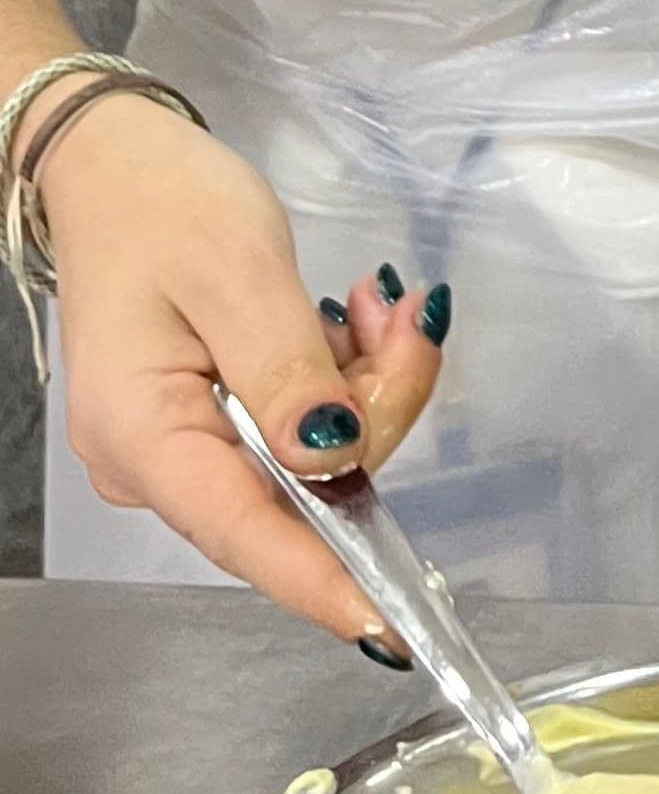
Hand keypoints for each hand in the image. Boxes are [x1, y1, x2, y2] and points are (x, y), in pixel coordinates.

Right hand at [47, 94, 444, 646]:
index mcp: (146, 437)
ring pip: (314, 457)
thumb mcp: (236, 273)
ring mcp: (184, 447)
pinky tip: (351, 322)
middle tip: (410, 321)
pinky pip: (301, 429)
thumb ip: (288, 370)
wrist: (114, 168)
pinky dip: (342, 379)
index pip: (245, 533)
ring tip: (377, 305)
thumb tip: (335, 456)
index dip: (324, 579)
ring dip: (367, 385)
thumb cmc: (163, 209)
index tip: (390, 625)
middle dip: (377, 412)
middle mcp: (158, 464)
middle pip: (300, 489)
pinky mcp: (212, 422)